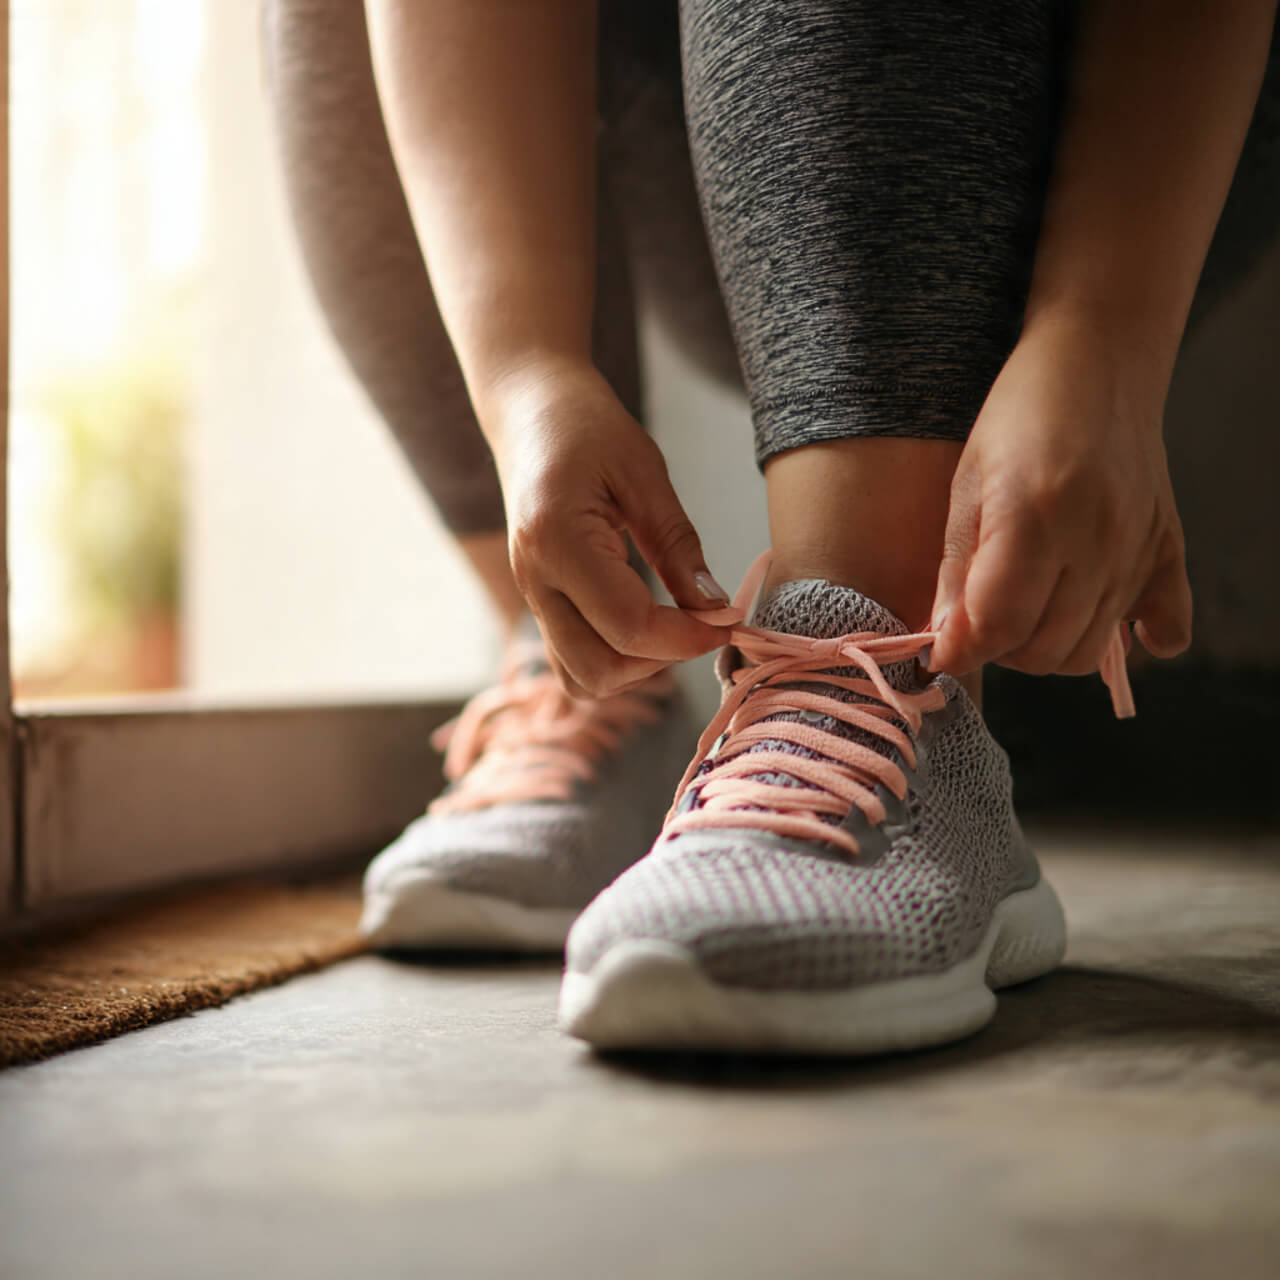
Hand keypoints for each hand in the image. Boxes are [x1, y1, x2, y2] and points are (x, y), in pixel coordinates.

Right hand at [493, 362, 734, 696]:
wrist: (528, 409)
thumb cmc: (586, 426)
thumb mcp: (644, 473)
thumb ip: (678, 545)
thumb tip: (716, 608)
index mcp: (559, 542)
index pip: (628, 626)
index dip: (687, 636)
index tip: (728, 618)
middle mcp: (535, 581)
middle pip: (599, 670)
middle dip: (662, 660)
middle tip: (701, 624)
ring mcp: (531, 597)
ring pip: (581, 678)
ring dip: (635, 669)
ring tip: (673, 626)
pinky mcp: (538, 602)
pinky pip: (571, 661)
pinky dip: (613, 661)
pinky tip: (646, 627)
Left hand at [928, 318, 1192, 677]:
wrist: (1098, 362)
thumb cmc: (1018, 416)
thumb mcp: (965, 485)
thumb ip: (955, 570)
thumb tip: (944, 642)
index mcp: (1035, 516)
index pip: (998, 626)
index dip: (960, 650)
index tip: (941, 652)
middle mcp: (1096, 539)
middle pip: (1043, 650)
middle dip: (998, 650)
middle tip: (979, 619)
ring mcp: (1138, 549)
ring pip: (1086, 651)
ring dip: (1045, 648)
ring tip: (1023, 610)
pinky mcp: (1168, 549)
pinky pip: (1165, 629)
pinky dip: (1130, 638)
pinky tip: (1094, 614)